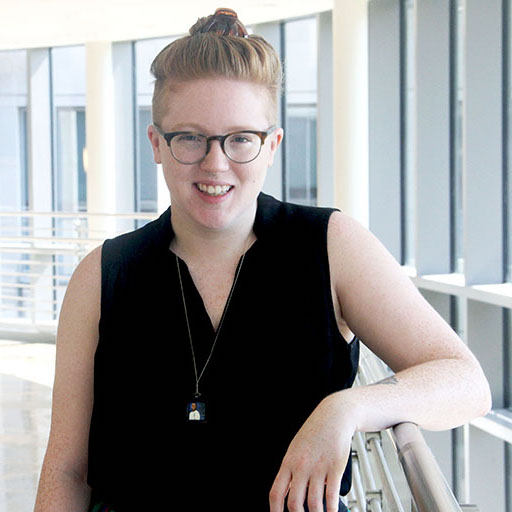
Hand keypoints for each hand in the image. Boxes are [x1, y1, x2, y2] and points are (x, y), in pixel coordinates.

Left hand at [269, 393, 355, 511]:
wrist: (334, 416)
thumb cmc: (315, 432)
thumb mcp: (296, 449)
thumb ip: (293, 471)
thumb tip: (290, 493)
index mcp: (289, 462)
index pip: (276, 493)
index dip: (275, 511)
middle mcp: (301, 466)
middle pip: (294, 503)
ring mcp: (318, 468)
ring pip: (314, 503)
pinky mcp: (335, 468)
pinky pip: (332, 496)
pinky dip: (332, 510)